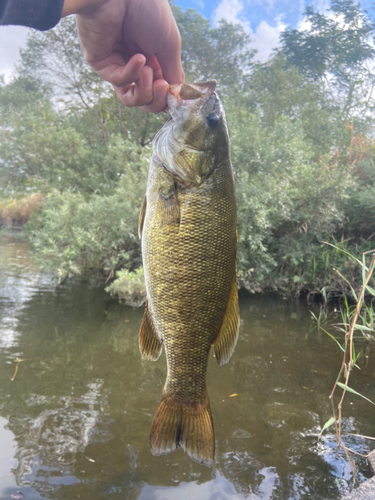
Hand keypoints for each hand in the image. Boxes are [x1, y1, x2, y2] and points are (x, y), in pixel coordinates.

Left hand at [62, 0, 183, 112]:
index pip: (162, 89)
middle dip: (157, 99)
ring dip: (145, 91)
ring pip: (132, 98)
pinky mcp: (101, 64)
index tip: (177, 95)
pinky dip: (132, 74)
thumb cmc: (148, 9)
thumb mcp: (169, 44)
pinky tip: (139, 59)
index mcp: (154, 57)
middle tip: (163, 86)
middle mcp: (136, 63)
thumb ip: (173, 73)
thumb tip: (177, 98)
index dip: (169, 97)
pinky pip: (119, 82)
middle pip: (147, 99)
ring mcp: (118, 64)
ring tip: (149, 74)